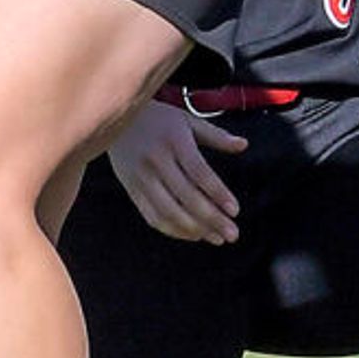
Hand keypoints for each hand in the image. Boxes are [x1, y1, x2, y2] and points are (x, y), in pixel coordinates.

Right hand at [107, 101, 244, 243]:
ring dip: (194, 229)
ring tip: (216, 238)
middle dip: (212, 219)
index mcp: (174, 141)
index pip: (199, 172)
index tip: (235, 211)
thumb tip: (244, 145)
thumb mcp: (187, 120)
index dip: (217, 193)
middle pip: (186, 196)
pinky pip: (152, 216)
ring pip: (168, 211)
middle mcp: (155, 160)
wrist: (114, 119)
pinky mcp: (131, 189)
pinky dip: (173, 230)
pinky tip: (193, 234)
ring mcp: (140, 177)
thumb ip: (216, 135)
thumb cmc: (158, 119)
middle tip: (233, 234)